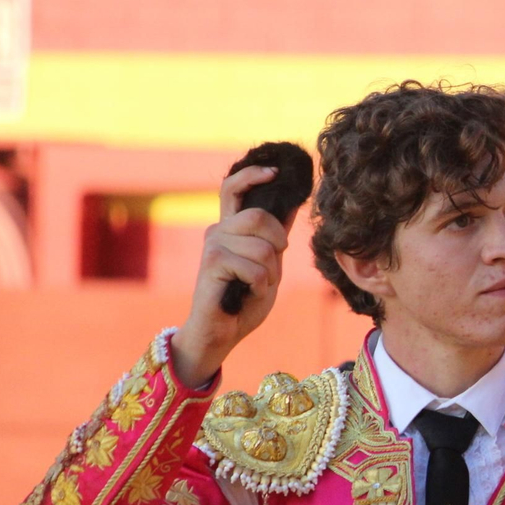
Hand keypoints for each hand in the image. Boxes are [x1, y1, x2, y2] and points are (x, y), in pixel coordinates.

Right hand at [170, 166, 295, 387]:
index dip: (252, 174)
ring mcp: (212, 245)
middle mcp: (218, 230)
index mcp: (230, 228)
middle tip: (271, 268)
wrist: (222, 332)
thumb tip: (292, 202)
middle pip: (259, 216)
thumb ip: (275, 236)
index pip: (234, 187)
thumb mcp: (269, 264)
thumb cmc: (243, 300)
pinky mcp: (212, 263)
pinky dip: (261, 285)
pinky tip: (248, 294)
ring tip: (257, 286)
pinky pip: (255, 267)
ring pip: (262, 246)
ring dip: (270, 272)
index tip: (274, 172)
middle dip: (278, 243)